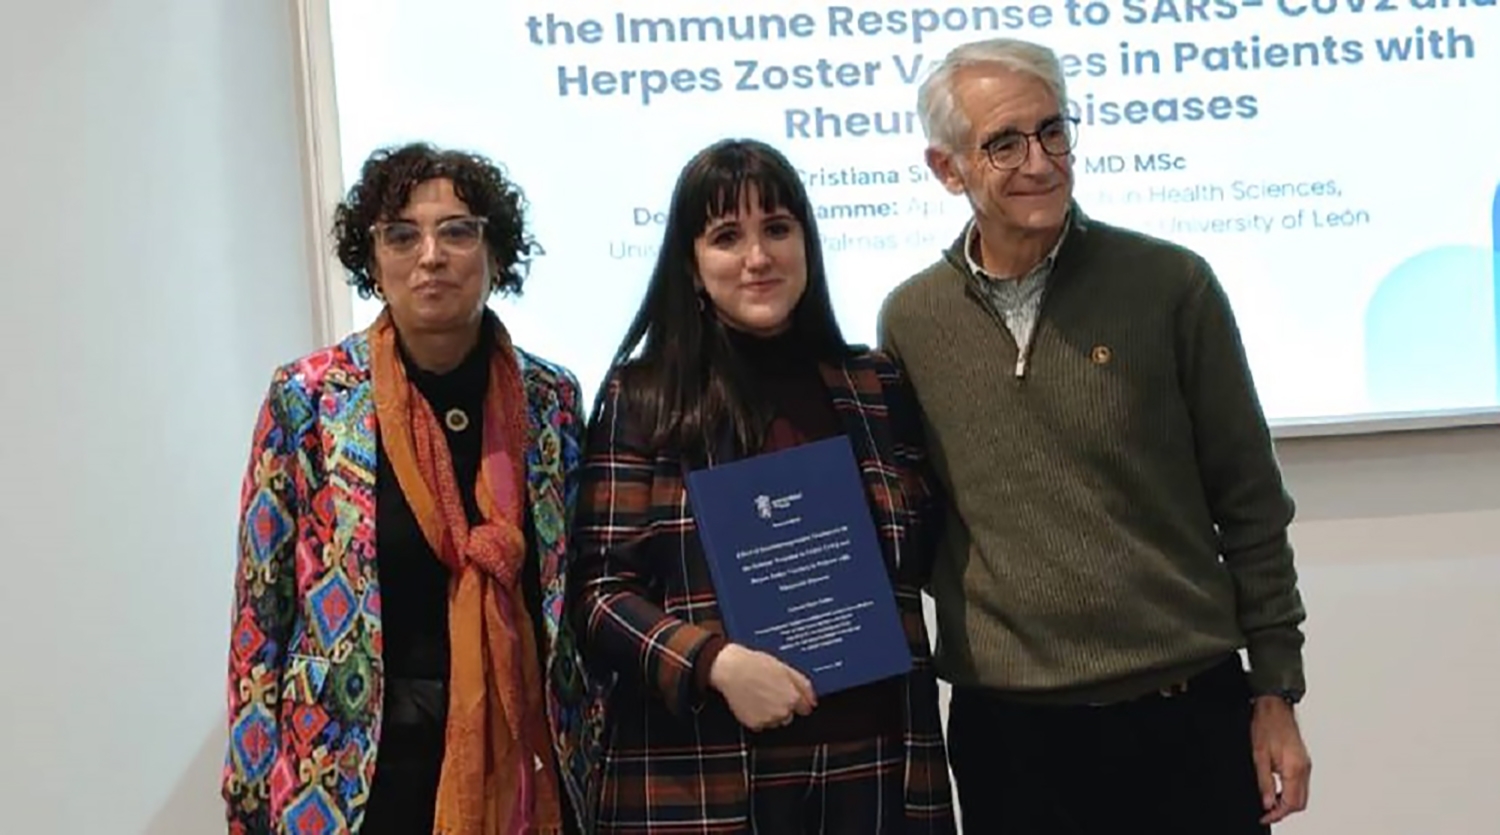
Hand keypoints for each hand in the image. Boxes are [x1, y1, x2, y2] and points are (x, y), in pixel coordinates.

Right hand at [707, 644, 816, 730]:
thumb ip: (804, 685)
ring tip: (759, 694)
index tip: (789, 694)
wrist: (730, 669)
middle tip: (770, 690)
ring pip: (776, 721)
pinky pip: (761, 724)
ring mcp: (768, 720)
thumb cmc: (755, 665)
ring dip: (771, 712)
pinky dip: (758, 716)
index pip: (805, 708)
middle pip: (789, 715)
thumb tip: (813, 700)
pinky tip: (752, 701)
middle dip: (783, 706)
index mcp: (792, 697)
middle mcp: (783, 711)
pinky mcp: (754, 724)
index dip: (797, 700)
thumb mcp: (786, 668)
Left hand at [1251, 696, 1311, 823]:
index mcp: (1294, 768)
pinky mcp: (1303, 761)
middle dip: (1284, 810)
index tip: (1265, 816)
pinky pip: (1301, 784)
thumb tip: (1266, 801)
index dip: (1277, 813)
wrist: (1275, 707)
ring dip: (1287, 802)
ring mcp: (1305, 764)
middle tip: (1266, 812)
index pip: (1291, 802)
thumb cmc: (1267, 726)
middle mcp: (1304, 768)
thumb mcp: (1259, 756)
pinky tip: (1277, 789)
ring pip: (1302, 794)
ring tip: (1269, 801)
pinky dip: (1290, 791)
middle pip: (1299, 802)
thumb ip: (1264, 782)